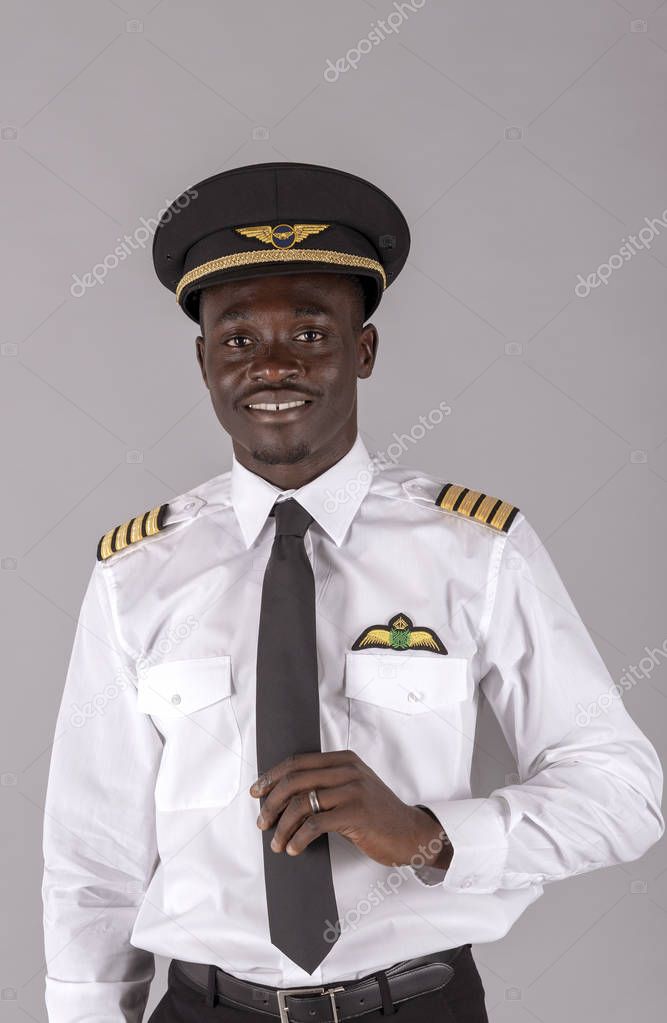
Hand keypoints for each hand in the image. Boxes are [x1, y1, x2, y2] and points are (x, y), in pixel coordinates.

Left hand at [249, 750, 452, 870]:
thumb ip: (326, 785)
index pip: (298, 762)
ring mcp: (353, 790)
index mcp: (344, 760)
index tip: (256, 793)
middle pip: (295, 780)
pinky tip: (294, 848)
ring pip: (302, 803)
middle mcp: (348, 770)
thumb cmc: (378, 815)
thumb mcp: (353, 789)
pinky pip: (315, 824)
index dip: (272, 777)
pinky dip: (298, 838)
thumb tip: (284, 797)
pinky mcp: (356, 813)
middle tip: (262, 823)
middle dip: (271, 804)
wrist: (411, 833)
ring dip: (282, 827)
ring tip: (277, 843)